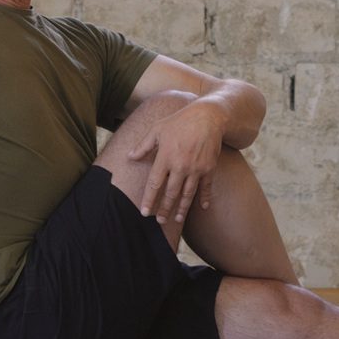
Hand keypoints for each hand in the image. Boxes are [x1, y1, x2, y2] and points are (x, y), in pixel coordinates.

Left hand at [129, 100, 224, 222]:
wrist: (207, 117)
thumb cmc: (179, 122)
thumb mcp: (157, 129)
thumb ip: (143, 145)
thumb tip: (129, 157)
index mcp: (165, 157)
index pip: (155, 184)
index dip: (149, 199)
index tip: (144, 212)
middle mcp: (180, 166)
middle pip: (170, 193)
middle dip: (164, 209)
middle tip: (160, 221)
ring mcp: (196, 168)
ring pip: (187, 194)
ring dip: (182, 208)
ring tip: (177, 219)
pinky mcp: (209, 168)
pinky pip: (206, 187)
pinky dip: (204, 198)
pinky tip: (203, 207)